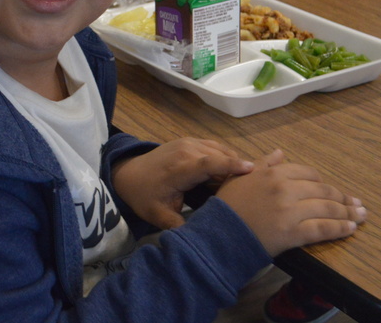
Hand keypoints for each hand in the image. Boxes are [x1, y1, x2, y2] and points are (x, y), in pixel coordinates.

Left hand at [112, 138, 254, 229]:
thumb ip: (179, 226)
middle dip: (237, 170)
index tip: (252, 170)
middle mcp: (186, 150)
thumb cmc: (144, 196)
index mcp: (179, 169)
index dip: (230, 166)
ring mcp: (188, 142)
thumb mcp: (158, 215)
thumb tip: (200, 239)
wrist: (128, 174)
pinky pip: (214, 147)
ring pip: (220, 150)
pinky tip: (230, 174)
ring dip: (232, 163)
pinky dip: (224, 158)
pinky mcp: (190, 140)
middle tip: (252, 189)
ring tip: (242, 184)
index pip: (209, 163)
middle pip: (220, 156)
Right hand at [216, 150, 365, 255]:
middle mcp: (285, 189)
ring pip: (326, 209)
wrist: (220, 234)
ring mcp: (290, 211)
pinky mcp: (293, 233)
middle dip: (342, 198)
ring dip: (348, 212)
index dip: (323, 183)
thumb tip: (281, 152)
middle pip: (322, 191)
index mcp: (274, 174)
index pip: (308, 174)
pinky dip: (339, 228)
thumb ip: (263, 164)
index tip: (332, 191)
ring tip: (361, 216)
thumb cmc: (228, 206)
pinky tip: (351, 229)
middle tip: (357, 204)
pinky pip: (322, 228)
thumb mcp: (241, 177)